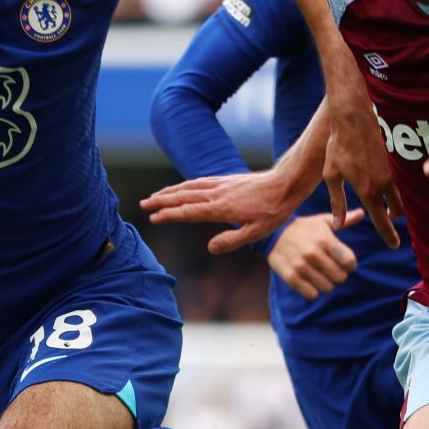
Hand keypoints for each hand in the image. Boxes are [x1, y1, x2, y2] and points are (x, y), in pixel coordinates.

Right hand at [141, 168, 309, 253]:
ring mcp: (221, 184)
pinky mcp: (226, 180)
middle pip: (182, 196)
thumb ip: (232, 240)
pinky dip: (185, 185)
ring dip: (170, 191)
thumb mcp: (257, 232)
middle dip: (161, 201)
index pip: (188, 211)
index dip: (169, 215)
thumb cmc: (274, 210)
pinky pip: (199, 181)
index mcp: (221, 208)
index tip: (154, 218)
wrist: (286, 184)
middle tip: (143, 204)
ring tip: (155, 196)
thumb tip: (210, 248)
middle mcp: (217, 193)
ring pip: (189, 187)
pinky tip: (181, 188)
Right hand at [267, 214, 359, 299]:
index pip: (350, 262)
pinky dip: (313, 291)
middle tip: (331, 269)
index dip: (350, 264)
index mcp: (325, 240)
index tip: (344, 262)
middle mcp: (314, 253)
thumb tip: (362, 213)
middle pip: (341, 277)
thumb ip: (343, 220)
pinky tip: (309, 282)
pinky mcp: (291, 277)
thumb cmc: (303, 228)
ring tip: (320, 275)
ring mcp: (301, 266)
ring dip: (326, 283)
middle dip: (339, 274)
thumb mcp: (322, 221)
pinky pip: (312, 294)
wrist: (273, 234)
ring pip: (328, 288)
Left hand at [323, 113, 400, 246]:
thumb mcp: (332, 176)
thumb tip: (338, 224)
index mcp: (367, 191)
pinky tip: (386, 185)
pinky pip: (400, 181)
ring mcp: (392, 171)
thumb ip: (337, 202)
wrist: (353, 118)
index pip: (381, 221)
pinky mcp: (395, 160)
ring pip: (401, 196)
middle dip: (393, 218)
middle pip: (397, 211)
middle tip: (386, 220)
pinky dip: (397, 188)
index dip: (388, 235)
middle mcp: (383, 184)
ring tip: (386, 205)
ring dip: (396, 203)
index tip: (394, 246)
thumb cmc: (338, 146)